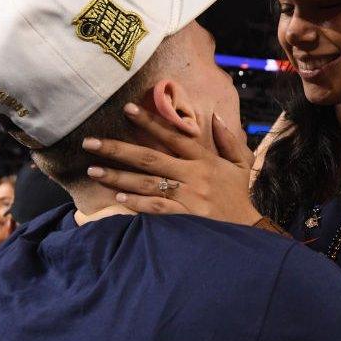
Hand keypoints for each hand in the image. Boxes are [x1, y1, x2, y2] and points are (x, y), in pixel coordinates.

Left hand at [83, 103, 260, 225]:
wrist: (250, 231)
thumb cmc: (240, 196)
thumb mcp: (241, 164)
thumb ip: (228, 139)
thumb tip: (215, 116)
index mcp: (205, 160)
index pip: (174, 136)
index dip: (151, 122)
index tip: (127, 110)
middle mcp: (194, 176)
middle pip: (150, 158)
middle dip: (118, 149)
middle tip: (90, 142)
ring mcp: (188, 198)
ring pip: (147, 183)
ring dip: (118, 176)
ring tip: (93, 171)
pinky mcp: (185, 218)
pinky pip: (156, 208)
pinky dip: (137, 202)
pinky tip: (117, 197)